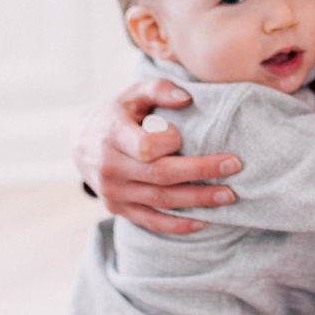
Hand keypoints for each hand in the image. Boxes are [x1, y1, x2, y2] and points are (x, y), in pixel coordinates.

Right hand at [74, 81, 241, 234]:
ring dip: (197, 201)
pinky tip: (204, 221)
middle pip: (161, 176)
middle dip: (201, 172)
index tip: (182, 135)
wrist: (81, 144)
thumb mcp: (133, 94)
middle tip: (234, 167)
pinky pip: (151, 221)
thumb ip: (159, 89)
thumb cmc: (117, 114)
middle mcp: (110, 167)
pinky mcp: (118, 209)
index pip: (146, 146)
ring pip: (160, 201)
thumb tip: (187, 99)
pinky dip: (178, 225)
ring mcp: (113, 192)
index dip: (170, 142)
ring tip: (228, 196)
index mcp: (112, 135)